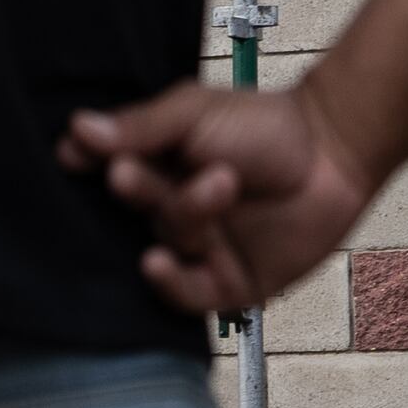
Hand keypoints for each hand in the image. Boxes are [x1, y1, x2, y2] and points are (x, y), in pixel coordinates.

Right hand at [56, 76, 386, 315]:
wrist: (334, 152)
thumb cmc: (265, 125)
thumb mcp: (194, 112)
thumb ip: (141, 125)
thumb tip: (79, 129)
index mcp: (156, 164)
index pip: (106, 169)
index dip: (88, 165)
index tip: (73, 157)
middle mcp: (170, 207)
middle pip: (132, 208)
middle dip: (133, 189)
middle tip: (127, 173)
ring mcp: (199, 248)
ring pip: (167, 240)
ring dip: (187, 213)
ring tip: (220, 183)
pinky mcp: (227, 284)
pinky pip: (187, 295)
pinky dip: (168, 283)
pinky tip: (155, 264)